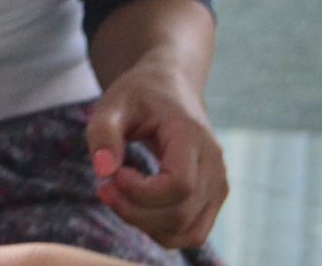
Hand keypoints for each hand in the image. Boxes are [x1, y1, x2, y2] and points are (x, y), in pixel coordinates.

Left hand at [86, 60, 226, 249]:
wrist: (172, 88)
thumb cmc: (139, 94)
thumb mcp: (113, 102)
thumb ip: (104, 132)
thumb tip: (103, 170)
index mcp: (192, 136)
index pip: (179, 186)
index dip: (141, 192)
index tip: (114, 174)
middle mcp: (214, 165)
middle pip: (181, 214)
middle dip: (134, 212)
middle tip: (104, 187)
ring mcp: (218, 186)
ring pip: (188, 232)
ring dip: (146, 226)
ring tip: (119, 196)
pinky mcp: (212, 199)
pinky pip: (191, 233)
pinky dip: (160, 231)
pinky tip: (136, 206)